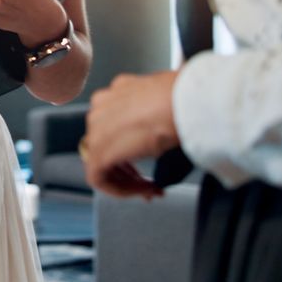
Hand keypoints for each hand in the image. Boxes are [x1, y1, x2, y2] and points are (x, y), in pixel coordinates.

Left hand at [83, 70, 180, 198]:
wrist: (183, 103)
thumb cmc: (184, 100)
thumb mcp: (164, 106)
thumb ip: (153, 118)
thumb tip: (161, 136)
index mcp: (117, 92)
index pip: (116, 126)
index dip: (132, 149)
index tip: (150, 161)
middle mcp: (102, 107)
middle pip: (108, 145)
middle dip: (129, 168)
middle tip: (150, 181)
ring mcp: (97, 129)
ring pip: (102, 162)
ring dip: (127, 181)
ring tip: (151, 189)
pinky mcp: (98, 152)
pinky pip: (99, 178)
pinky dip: (121, 190)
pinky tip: (144, 190)